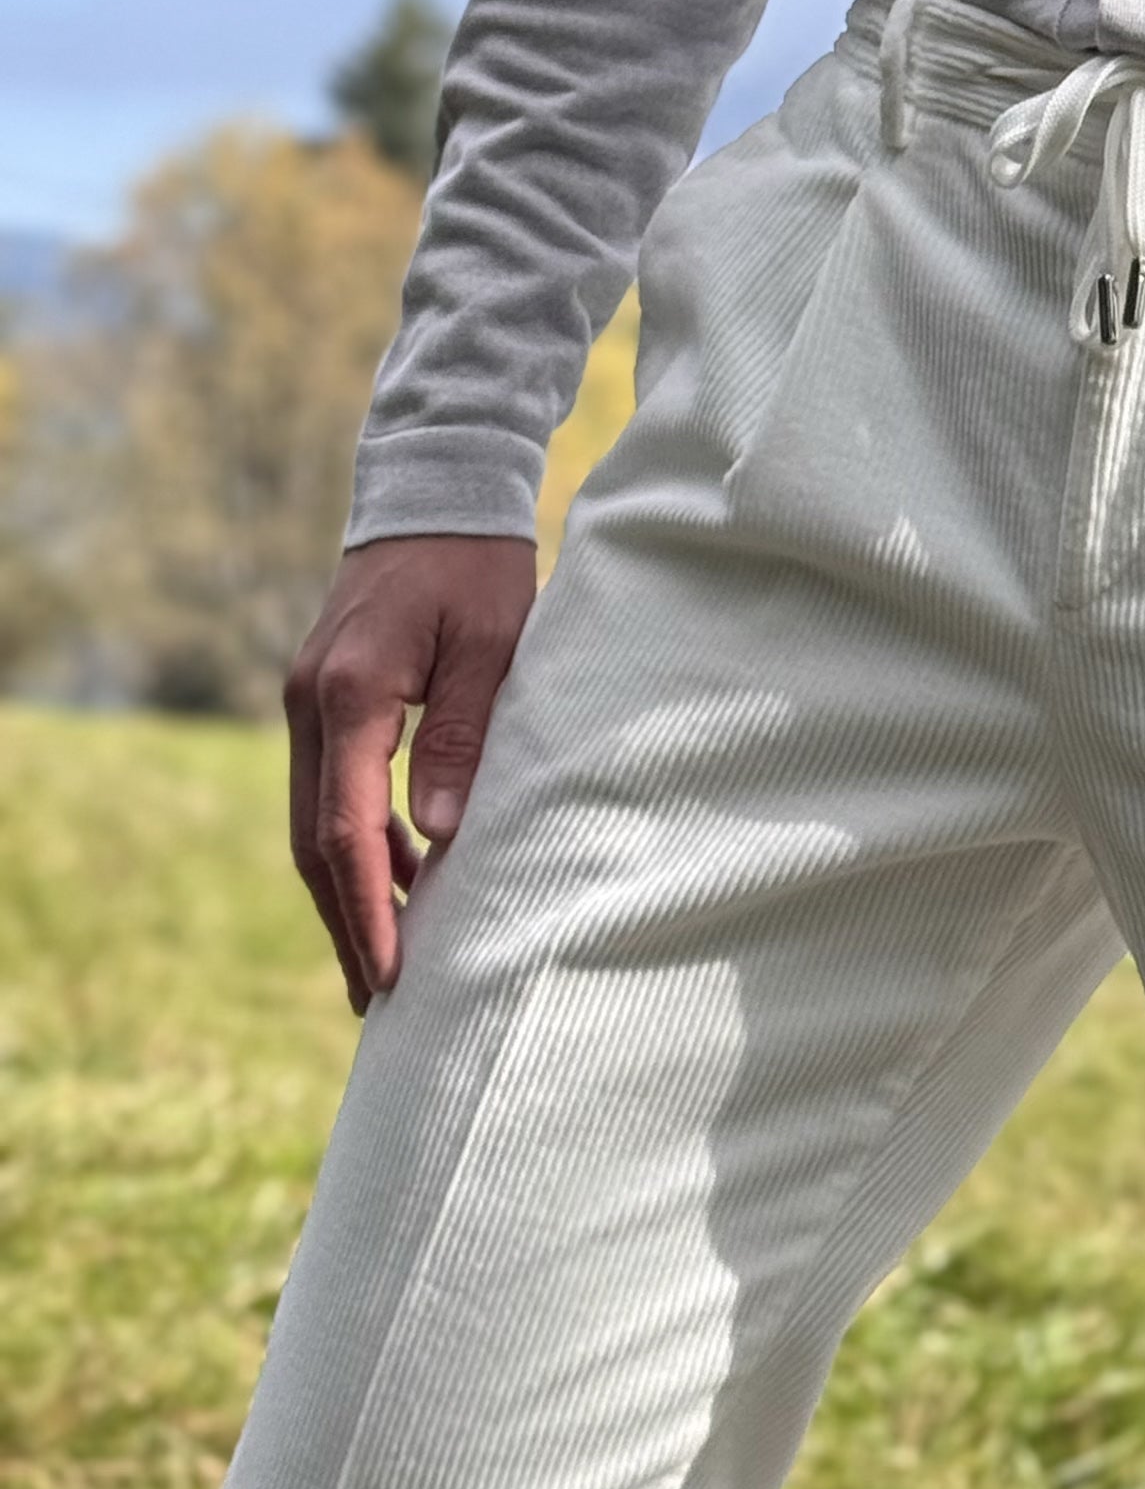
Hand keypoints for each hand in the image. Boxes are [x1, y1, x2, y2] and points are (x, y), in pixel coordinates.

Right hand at [283, 534, 538, 1011]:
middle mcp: (312, 704)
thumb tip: (438, 840)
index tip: (390, 974)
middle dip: (345, 921)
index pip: (345, 831)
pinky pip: (327, 788)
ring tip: (385, 958)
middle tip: (377, 999)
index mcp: (351, 694)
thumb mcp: (491, 643)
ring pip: (312, 820)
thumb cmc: (477, 564)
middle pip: (313, 841)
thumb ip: (463, 736)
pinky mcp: (324, 696)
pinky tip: (394, 874)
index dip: (366, 910)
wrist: (437, 489)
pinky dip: (354, 839)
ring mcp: (308, 700)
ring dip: (346, 888)